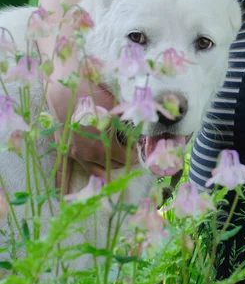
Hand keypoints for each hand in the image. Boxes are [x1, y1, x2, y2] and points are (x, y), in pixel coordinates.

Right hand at [47, 69, 130, 193]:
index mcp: (105, 148)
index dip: (136, 155)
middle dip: (123, 161)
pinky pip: (63, 170)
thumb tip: (143, 130)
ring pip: (94, 170)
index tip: (142, 150)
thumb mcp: (118, 111)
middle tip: (130, 153)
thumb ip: (129, 126)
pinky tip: (62, 196)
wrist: (66, 86)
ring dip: (106, 170)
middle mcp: (89, 155)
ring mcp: (75, 153)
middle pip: (112, 166)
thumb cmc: (95, 95)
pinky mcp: (64, 148)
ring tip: (115, 169)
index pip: (127, 159)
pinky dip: (64, 183)